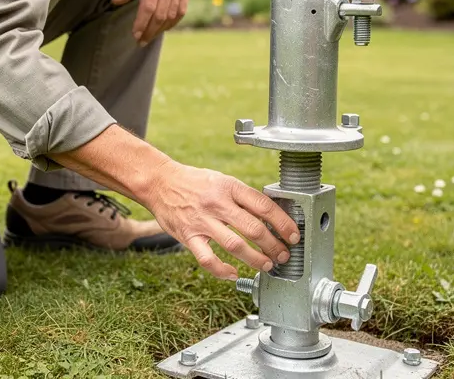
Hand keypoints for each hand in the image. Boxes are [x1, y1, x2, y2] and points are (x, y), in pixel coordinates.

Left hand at [111, 0, 190, 45]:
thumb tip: (116, 2)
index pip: (148, 7)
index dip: (141, 23)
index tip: (135, 34)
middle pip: (160, 15)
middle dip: (149, 31)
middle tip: (140, 41)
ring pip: (171, 16)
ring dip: (160, 29)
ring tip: (149, 37)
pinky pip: (180, 11)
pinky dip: (172, 23)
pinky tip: (163, 28)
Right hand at [145, 161, 300, 280]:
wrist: (159, 182)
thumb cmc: (194, 182)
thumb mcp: (222, 180)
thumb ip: (243, 197)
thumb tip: (271, 216)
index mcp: (229, 187)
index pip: (264, 206)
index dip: (284, 223)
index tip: (293, 235)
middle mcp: (217, 203)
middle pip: (254, 229)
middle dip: (274, 246)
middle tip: (284, 255)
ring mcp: (202, 221)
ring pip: (235, 246)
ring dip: (256, 260)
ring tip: (267, 265)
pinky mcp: (188, 236)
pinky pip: (208, 259)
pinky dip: (223, 271)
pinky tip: (234, 274)